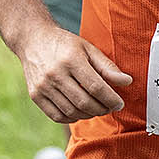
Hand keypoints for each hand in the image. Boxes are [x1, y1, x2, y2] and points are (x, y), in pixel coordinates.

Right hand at [17, 25, 132, 123]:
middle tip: (109, 107)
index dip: (111, 99)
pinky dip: (72, 118)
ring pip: (71, 111)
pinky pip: (57, 116)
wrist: (32, 40)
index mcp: (70, 59)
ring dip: (89, 114)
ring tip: (96, 108)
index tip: (119, 103)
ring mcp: (42, 86)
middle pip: (84, 102)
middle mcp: (54, 73)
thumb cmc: (64, 44)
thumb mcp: (88, 48)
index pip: (96, 87)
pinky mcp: (35, 95)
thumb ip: (107, 67)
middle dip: (102, 109)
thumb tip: (127, 82)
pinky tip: (80, 111)